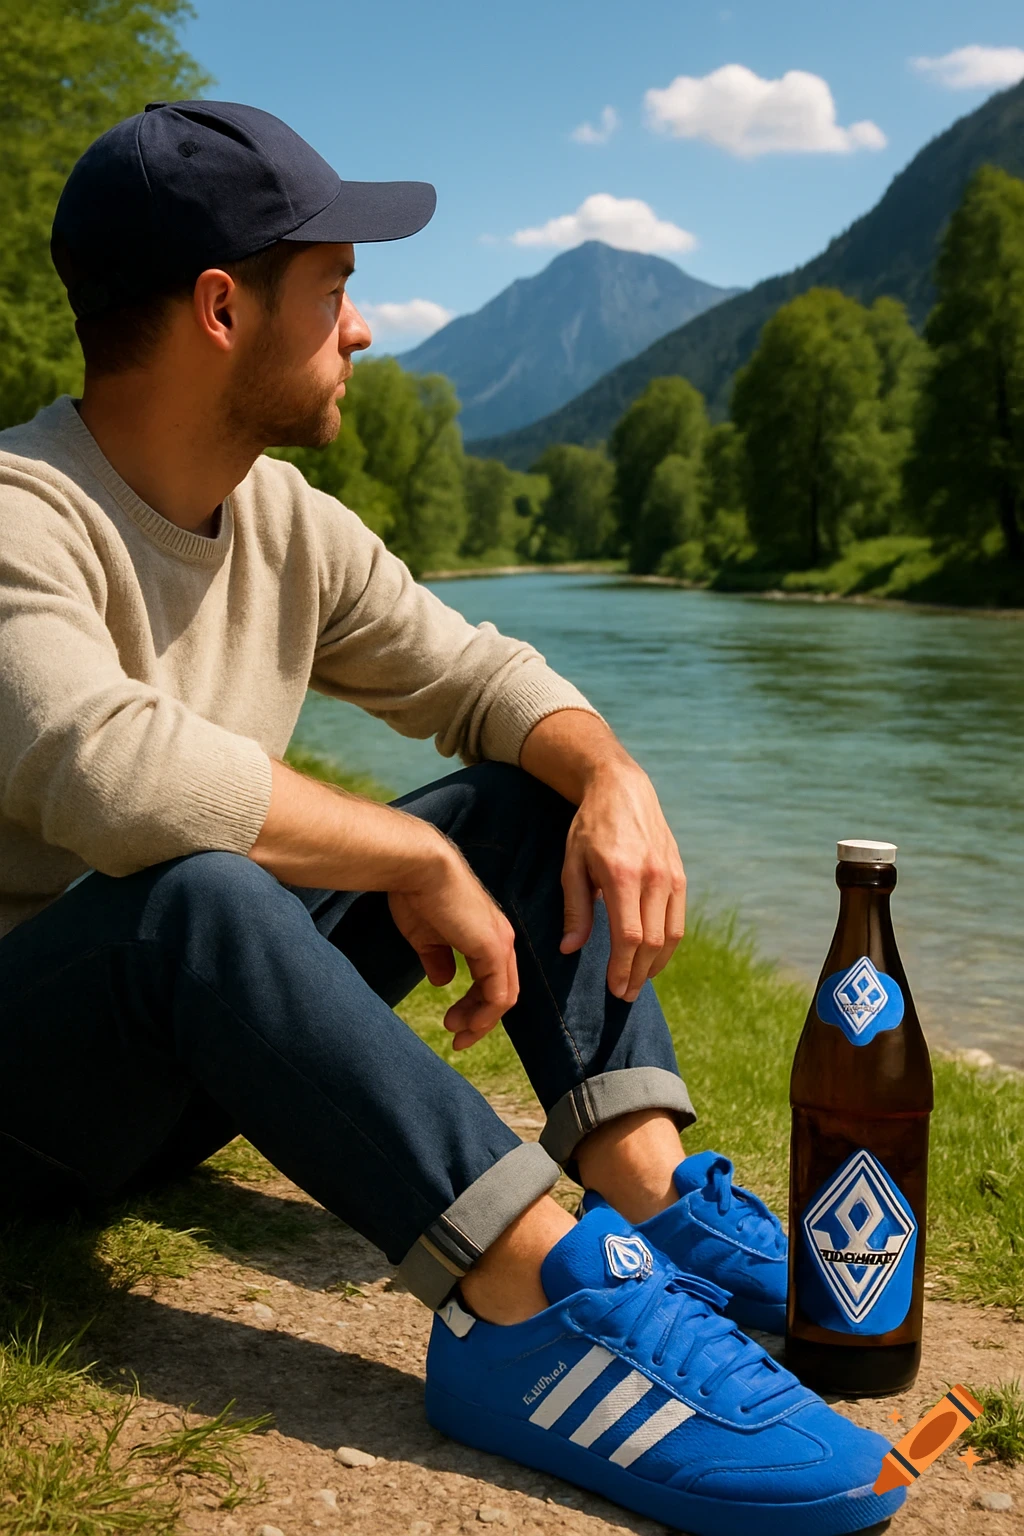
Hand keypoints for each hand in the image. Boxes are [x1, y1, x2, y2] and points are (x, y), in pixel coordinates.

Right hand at [388, 837, 518, 1050]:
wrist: (419, 868)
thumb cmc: (418, 894)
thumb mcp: (427, 937)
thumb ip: (438, 959)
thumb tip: (443, 981)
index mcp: (487, 934)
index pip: (491, 980)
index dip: (475, 1007)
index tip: (452, 1024)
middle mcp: (501, 938)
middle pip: (501, 992)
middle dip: (479, 1019)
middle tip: (457, 1038)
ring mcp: (500, 943)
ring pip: (503, 997)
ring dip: (481, 1022)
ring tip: (456, 1033)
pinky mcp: (493, 948)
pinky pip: (498, 993)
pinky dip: (485, 1014)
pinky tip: (466, 1024)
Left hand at [559, 762, 685, 1002]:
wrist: (622, 789)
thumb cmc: (590, 828)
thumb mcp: (572, 864)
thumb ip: (575, 909)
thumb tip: (571, 950)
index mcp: (622, 875)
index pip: (629, 936)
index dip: (622, 967)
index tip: (614, 989)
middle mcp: (653, 877)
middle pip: (653, 942)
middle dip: (638, 974)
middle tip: (624, 995)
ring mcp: (671, 875)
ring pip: (672, 935)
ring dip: (656, 965)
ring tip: (638, 981)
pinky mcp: (680, 874)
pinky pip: (679, 919)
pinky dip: (668, 944)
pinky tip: (653, 957)